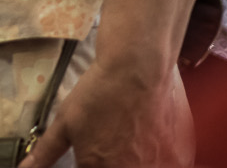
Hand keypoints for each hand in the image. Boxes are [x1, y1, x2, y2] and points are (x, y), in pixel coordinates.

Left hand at [20, 57, 191, 167]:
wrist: (139, 68)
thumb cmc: (99, 94)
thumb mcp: (65, 123)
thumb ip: (46, 152)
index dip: (91, 161)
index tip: (94, 150)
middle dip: (112, 160)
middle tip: (114, 136)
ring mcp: (161, 167)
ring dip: (134, 158)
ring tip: (129, 133)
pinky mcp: (181, 157)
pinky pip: (167, 164)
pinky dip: (157, 156)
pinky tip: (148, 134)